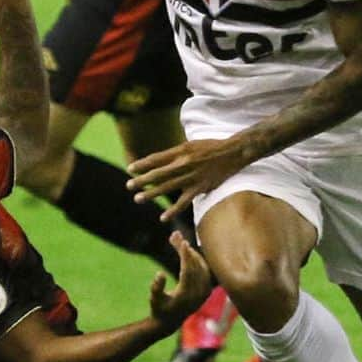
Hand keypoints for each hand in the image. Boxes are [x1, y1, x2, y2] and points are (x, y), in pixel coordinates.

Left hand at [127, 139, 248, 221]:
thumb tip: (162, 160)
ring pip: (167, 187)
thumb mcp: (191, 144)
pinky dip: (173, 210)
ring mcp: (191, 177)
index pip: (156, 159)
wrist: (233, 152)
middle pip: (158, 174)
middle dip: (141, 181)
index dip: (142, 164)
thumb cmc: (212, 146)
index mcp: (180, 151)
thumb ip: (176, 152)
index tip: (130, 169)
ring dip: (151, 194)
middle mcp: (183, 164)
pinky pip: (183, 202)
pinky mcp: (200, 188)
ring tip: (137, 199)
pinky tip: (163, 217)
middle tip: (128, 186)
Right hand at [148, 232, 211, 330]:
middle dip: (186, 249)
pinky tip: (187, 250)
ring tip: (178, 240)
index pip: (188, 270)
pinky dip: (196, 259)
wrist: (170, 321)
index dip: (185, 255)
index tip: (182, 242)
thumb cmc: (159, 309)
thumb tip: (160, 274)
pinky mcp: (207, 290)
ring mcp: (205, 291)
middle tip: (176, 235)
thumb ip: (156, 288)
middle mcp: (199, 293)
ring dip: (191, 252)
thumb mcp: (154, 300)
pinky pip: (203, 269)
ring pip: (200, 265)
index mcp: (187, 295)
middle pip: (194, 265)